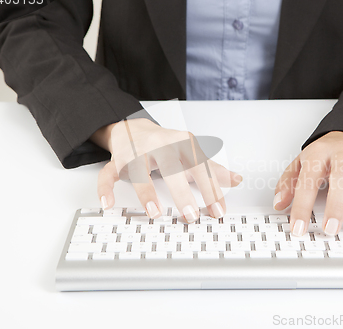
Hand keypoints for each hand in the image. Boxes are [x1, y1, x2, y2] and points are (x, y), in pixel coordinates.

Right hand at [91, 118, 241, 221]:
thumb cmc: (167, 145)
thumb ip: (213, 169)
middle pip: (171, 167)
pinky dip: (105, 188)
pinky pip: (108, 173)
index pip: (200, 167)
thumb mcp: (192, 154)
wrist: (134, 128)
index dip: (211, 190)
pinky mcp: (117, 161)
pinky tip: (109, 204)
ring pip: (139, 170)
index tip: (218, 211)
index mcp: (181, 144)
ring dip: (146, 192)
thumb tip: (237, 180)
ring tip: (155, 212)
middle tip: (191, 215)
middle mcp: (159, 146)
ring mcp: (136, 152)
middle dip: (182, 192)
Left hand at [273, 131, 342, 235]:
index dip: (302, 206)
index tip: (298, 227)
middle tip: (330, 228)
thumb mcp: (301, 163)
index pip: (307, 180)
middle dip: (336, 204)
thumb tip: (279, 203)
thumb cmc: (324, 154)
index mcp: (318, 152)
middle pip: (341, 175)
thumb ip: (288, 183)